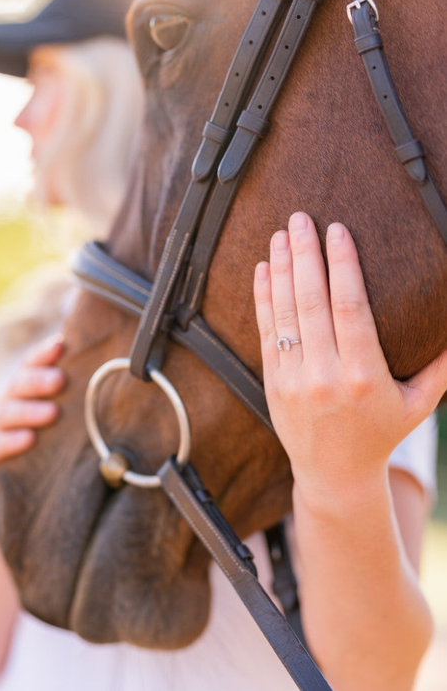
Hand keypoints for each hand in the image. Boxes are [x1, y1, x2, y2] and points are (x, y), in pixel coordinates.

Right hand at [0, 335, 65, 478]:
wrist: (22, 478)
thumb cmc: (48, 436)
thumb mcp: (59, 411)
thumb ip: (74, 393)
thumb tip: (113, 368)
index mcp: (23, 387)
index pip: (30, 364)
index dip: (43, 354)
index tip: (61, 346)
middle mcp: (6, 402)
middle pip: (18, 384)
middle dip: (38, 380)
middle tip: (60, 380)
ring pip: (5, 413)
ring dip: (29, 411)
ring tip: (53, 412)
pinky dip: (10, 441)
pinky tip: (29, 439)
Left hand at [254, 212, 446, 505]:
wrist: (335, 474)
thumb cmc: (381, 434)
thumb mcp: (419, 404)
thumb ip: (440, 366)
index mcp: (364, 375)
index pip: (349, 307)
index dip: (342, 265)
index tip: (337, 230)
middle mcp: (325, 374)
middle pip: (311, 302)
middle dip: (305, 255)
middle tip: (301, 218)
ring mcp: (294, 378)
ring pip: (285, 313)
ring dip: (281, 269)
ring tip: (280, 235)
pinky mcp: (274, 381)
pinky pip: (266, 332)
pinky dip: (264, 298)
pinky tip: (263, 270)